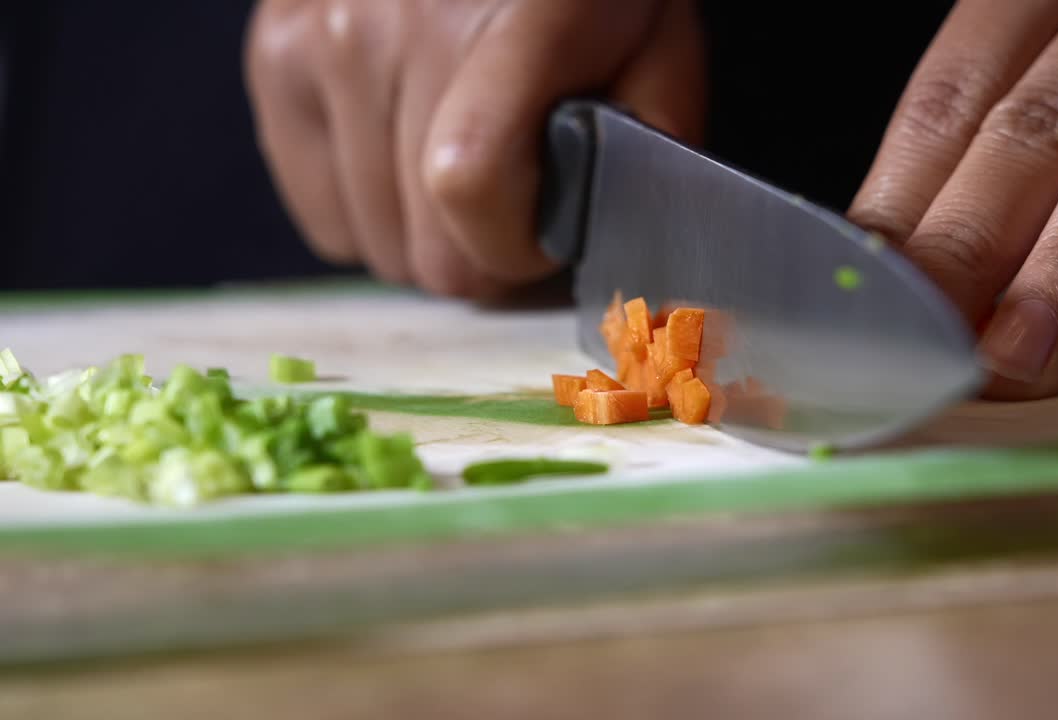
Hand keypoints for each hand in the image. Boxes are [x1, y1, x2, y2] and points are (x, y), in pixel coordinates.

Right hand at [245, 0, 704, 298]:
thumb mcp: (658, 39)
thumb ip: (653, 143)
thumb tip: (621, 248)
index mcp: (520, 21)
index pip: (471, 191)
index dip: (516, 247)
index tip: (545, 234)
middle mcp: (400, 27)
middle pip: (423, 250)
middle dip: (481, 252)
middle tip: (513, 199)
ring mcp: (323, 41)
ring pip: (374, 245)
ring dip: (426, 233)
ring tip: (462, 162)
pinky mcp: (275, 56)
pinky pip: (323, 218)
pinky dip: (370, 210)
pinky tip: (407, 156)